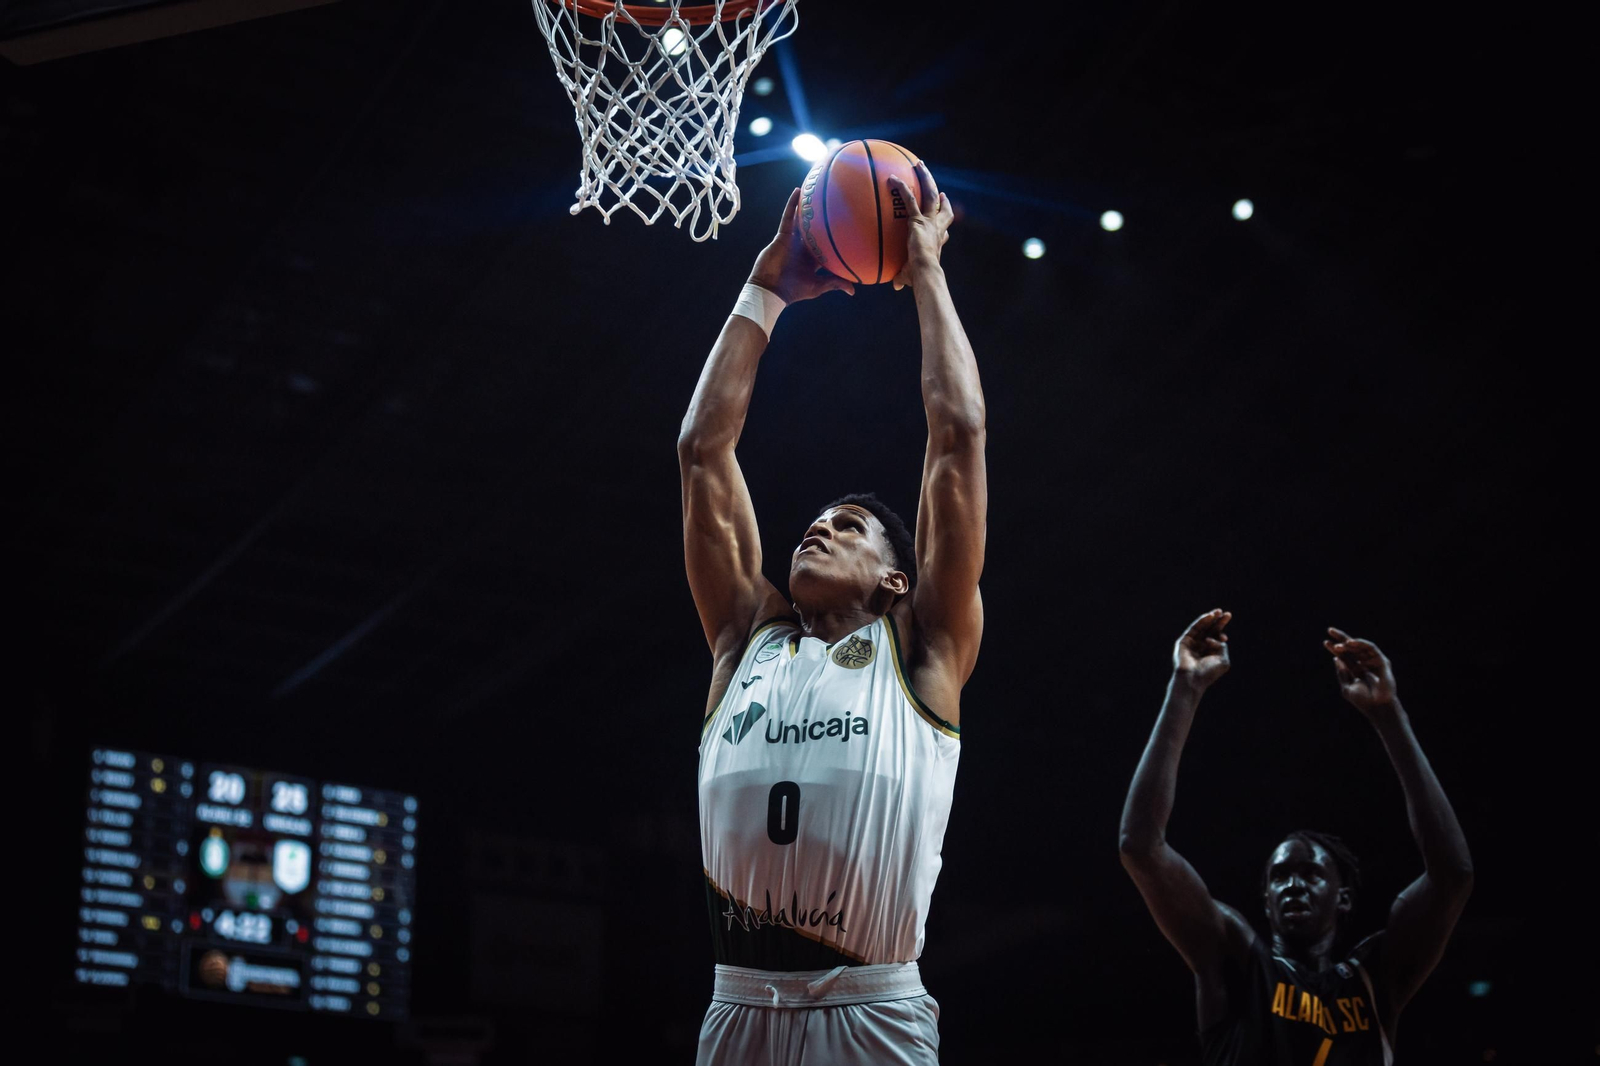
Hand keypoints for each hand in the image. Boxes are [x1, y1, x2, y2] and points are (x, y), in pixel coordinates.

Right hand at [747, 188, 855, 304]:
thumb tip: (853, 291)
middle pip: (814, 229)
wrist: (771, 289)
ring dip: (807, 206)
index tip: (847, 226)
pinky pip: (787, 217)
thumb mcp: (818, 286)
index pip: (825, 244)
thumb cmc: (793, 290)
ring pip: (801, 219)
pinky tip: (798, 191)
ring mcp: (793, 240)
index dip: (834, 236)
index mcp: (812, 258)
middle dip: (822, 218)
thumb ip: (834, 283)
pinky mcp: (783, 235)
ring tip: (816, 190)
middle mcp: (803, 247)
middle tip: (835, 202)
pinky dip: (792, 204)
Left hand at [887, 163, 951, 291]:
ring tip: (919, 164)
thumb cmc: (919, 278)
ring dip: (925, 177)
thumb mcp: (910, 277)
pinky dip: (901, 188)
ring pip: (930, 194)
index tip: (943, 206)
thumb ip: (902, 278)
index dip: (944, 215)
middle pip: (941, 206)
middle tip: (935, 183)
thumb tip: (895, 286)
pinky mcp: (918, 220)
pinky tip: (891, 179)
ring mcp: (929, 221)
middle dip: (937, 192)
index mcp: (937, 240)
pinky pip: (909, 199)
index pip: (943, 226)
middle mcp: (937, 228)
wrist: (925, 273)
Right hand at [1173, 609, 1230, 689]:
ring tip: (1218, 612)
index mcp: (1210, 652)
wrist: (1193, 679)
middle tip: (1226, 614)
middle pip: (1210, 630)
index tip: (1225, 637)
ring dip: (1210, 619)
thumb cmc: (1208, 672)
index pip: (1216, 637)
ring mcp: (1192, 643)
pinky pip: (1193, 628)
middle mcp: (1201, 646)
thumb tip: (1215, 637)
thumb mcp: (1223, 659)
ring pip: (1202, 628)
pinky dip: (1201, 621)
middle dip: (1218, 622)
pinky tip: (1209, 616)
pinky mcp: (1184, 641)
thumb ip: (1222, 646)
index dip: (1222, 633)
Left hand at [1324, 628, 1398, 714]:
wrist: (1377, 707)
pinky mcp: (1382, 662)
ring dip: (1350, 642)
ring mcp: (1373, 663)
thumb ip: (1342, 673)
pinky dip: (1361, 645)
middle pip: (1351, 648)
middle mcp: (1364, 664)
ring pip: (1360, 647)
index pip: (1344, 656)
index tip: (1325, 642)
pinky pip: (1371, 649)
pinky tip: (1350, 643)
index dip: (1334, 648)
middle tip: (1330, 630)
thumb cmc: (1363, 701)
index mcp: (1355, 670)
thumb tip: (1336, 658)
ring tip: (1340, 643)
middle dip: (1341, 639)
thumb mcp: (1347, 687)